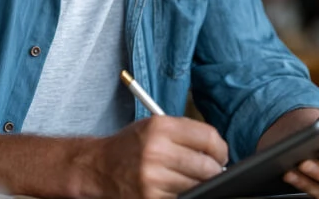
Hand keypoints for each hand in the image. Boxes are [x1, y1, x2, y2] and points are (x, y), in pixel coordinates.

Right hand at [83, 116, 227, 198]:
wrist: (97, 168)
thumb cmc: (130, 147)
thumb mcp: (153, 127)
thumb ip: (185, 133)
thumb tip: (218, 150)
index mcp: (160, 127)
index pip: (208, 137)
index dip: (220, 149)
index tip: (220, 155)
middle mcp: (156, 151)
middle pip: (207, 166)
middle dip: (214, 171)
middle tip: (212, 171)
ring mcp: (153, 178)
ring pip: (196, 186)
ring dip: (199, 185)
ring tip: (190, 179)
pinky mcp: (150, 198)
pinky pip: (182, 197)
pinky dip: (183, 194)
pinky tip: (175, 188)